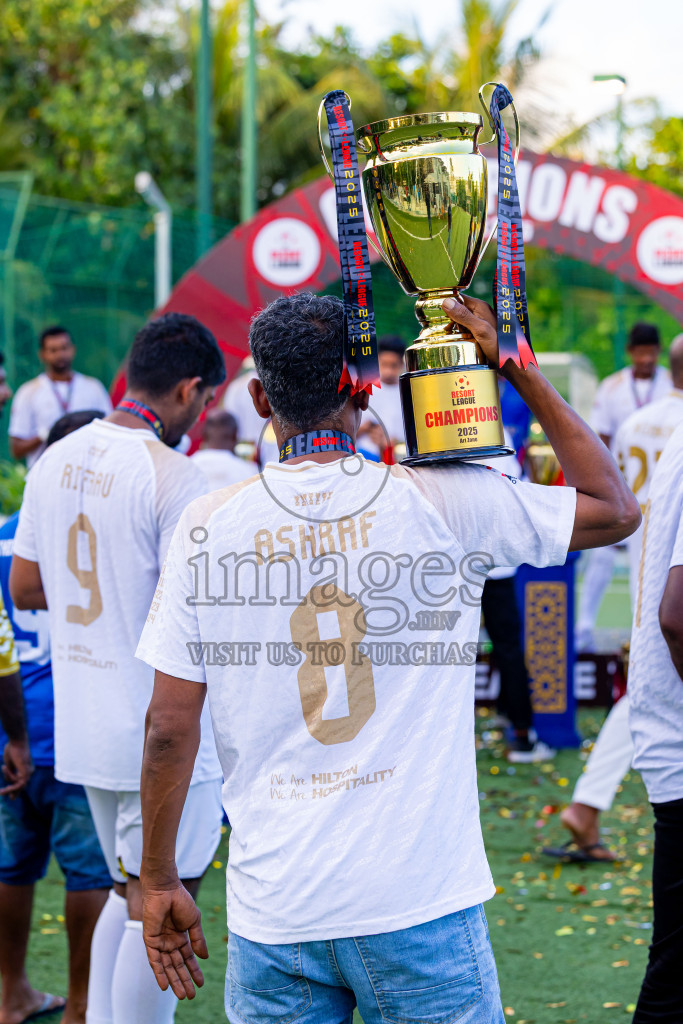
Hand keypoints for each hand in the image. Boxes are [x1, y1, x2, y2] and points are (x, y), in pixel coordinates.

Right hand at [1, 740, 32, 796]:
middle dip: (15, 792)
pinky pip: (19, 782)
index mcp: (27, 768)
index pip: (22, 781)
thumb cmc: (13, 749)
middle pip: (22, 785)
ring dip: (9, 789)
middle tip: (7, 798)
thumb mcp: (10, 764)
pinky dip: (10, 778)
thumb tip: (8, 781)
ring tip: (0, 792)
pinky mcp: (27, 772)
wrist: (17, 741)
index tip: (11, 797)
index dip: (16, 789)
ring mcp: (29, 772)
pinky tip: (5, 767)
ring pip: (19, 785)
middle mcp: (30, 770)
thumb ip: (10, 773)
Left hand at [142, 882, 207, 998]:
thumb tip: (205, 958)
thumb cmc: (181, 901)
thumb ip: (198, 940)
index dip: (194, 971)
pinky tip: (164, 986)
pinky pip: (154, 960)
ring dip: (173, 981)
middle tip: (191, 996)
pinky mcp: (150, 941)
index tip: (201, 984)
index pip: (188, 958)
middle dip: (184, 981)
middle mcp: (170, 942)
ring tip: (182, 995)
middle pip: (177, 966)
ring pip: (167, 967)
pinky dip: (159, 973)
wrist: (166, 889)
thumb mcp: (194, 922)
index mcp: (181, 937)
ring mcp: (160, 942)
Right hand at [442, 294, 498, 368]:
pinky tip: (458, 342)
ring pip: (461, 321)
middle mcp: (481, 312)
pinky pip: (466, 330)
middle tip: (445, 330)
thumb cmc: (500, 346)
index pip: (459, 298)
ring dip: (454, 328)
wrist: (511, 362)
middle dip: (450, 319)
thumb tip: (446, 302)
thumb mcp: (480, 330)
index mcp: (481, 307)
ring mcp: (481, 323)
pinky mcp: (481, 333)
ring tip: (451, 337)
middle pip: (459, 310)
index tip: (437, 313)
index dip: (448, 304)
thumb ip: (464, 316)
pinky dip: (460, 334)